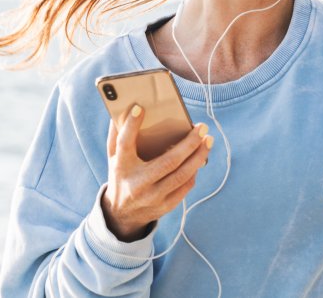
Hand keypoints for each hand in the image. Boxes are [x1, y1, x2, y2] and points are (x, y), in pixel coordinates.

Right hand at [101, 105, 213, 241]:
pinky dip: (194, 171)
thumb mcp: (113, 157)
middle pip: (168, 162)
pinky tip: (200, 158)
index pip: (125, 144)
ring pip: (182, 175)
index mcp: (121, 167)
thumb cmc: (121, 176)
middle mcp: (137, 183)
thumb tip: (124, 107)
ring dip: (199, 156)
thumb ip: (117, 134)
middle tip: (202, 127)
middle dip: (189, 143)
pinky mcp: (165, 206)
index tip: (140, 107)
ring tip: (208, 140)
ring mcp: (152, 197)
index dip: (131, 126)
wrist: (122, 215)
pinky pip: (185, 186)